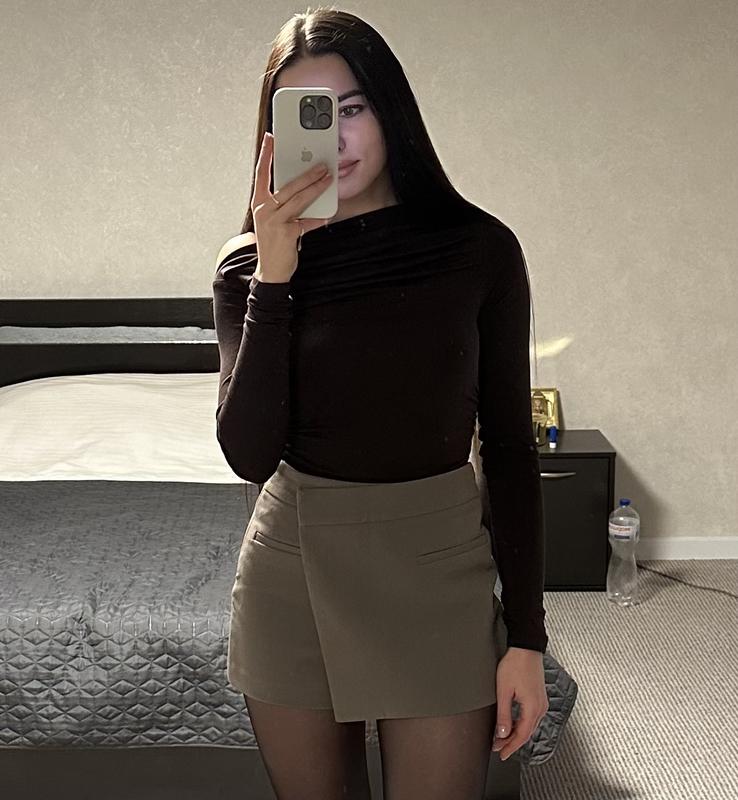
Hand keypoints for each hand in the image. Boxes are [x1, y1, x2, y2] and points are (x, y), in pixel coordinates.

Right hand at [250, 131, 334, 281]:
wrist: (270, 270)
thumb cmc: (273, 242)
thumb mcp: (273, 219)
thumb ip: (283, 203)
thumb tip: (303, 186)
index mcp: (259, 203)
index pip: (261, 173)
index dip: (266, 155)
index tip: (271, 138)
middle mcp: (264, 210)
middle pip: (288, 186)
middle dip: (306, 174)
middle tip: (321, 164)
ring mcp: (274, 221)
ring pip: (299, 199)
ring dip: (315, 188)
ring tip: (327, 179)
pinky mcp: (287, 233)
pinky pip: (306, 222)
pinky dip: (317, 219)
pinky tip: (326, 215)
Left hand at [491, 647, 548, 760]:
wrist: (526, 647)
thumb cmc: (515, 664)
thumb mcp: (504, 690)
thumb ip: (504, 714)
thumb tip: (502, 734)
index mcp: (533, 708)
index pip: (521, 736)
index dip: (510, 747)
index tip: (501, 754)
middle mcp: (540, 707)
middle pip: (526, 732)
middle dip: (511, 742)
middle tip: (498, 748)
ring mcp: (541, 702)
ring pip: (529, 726)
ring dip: (516, 733)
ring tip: (502, 738)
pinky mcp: (539, 696)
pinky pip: (531, 717)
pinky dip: (521, 724)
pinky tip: (513, 724)